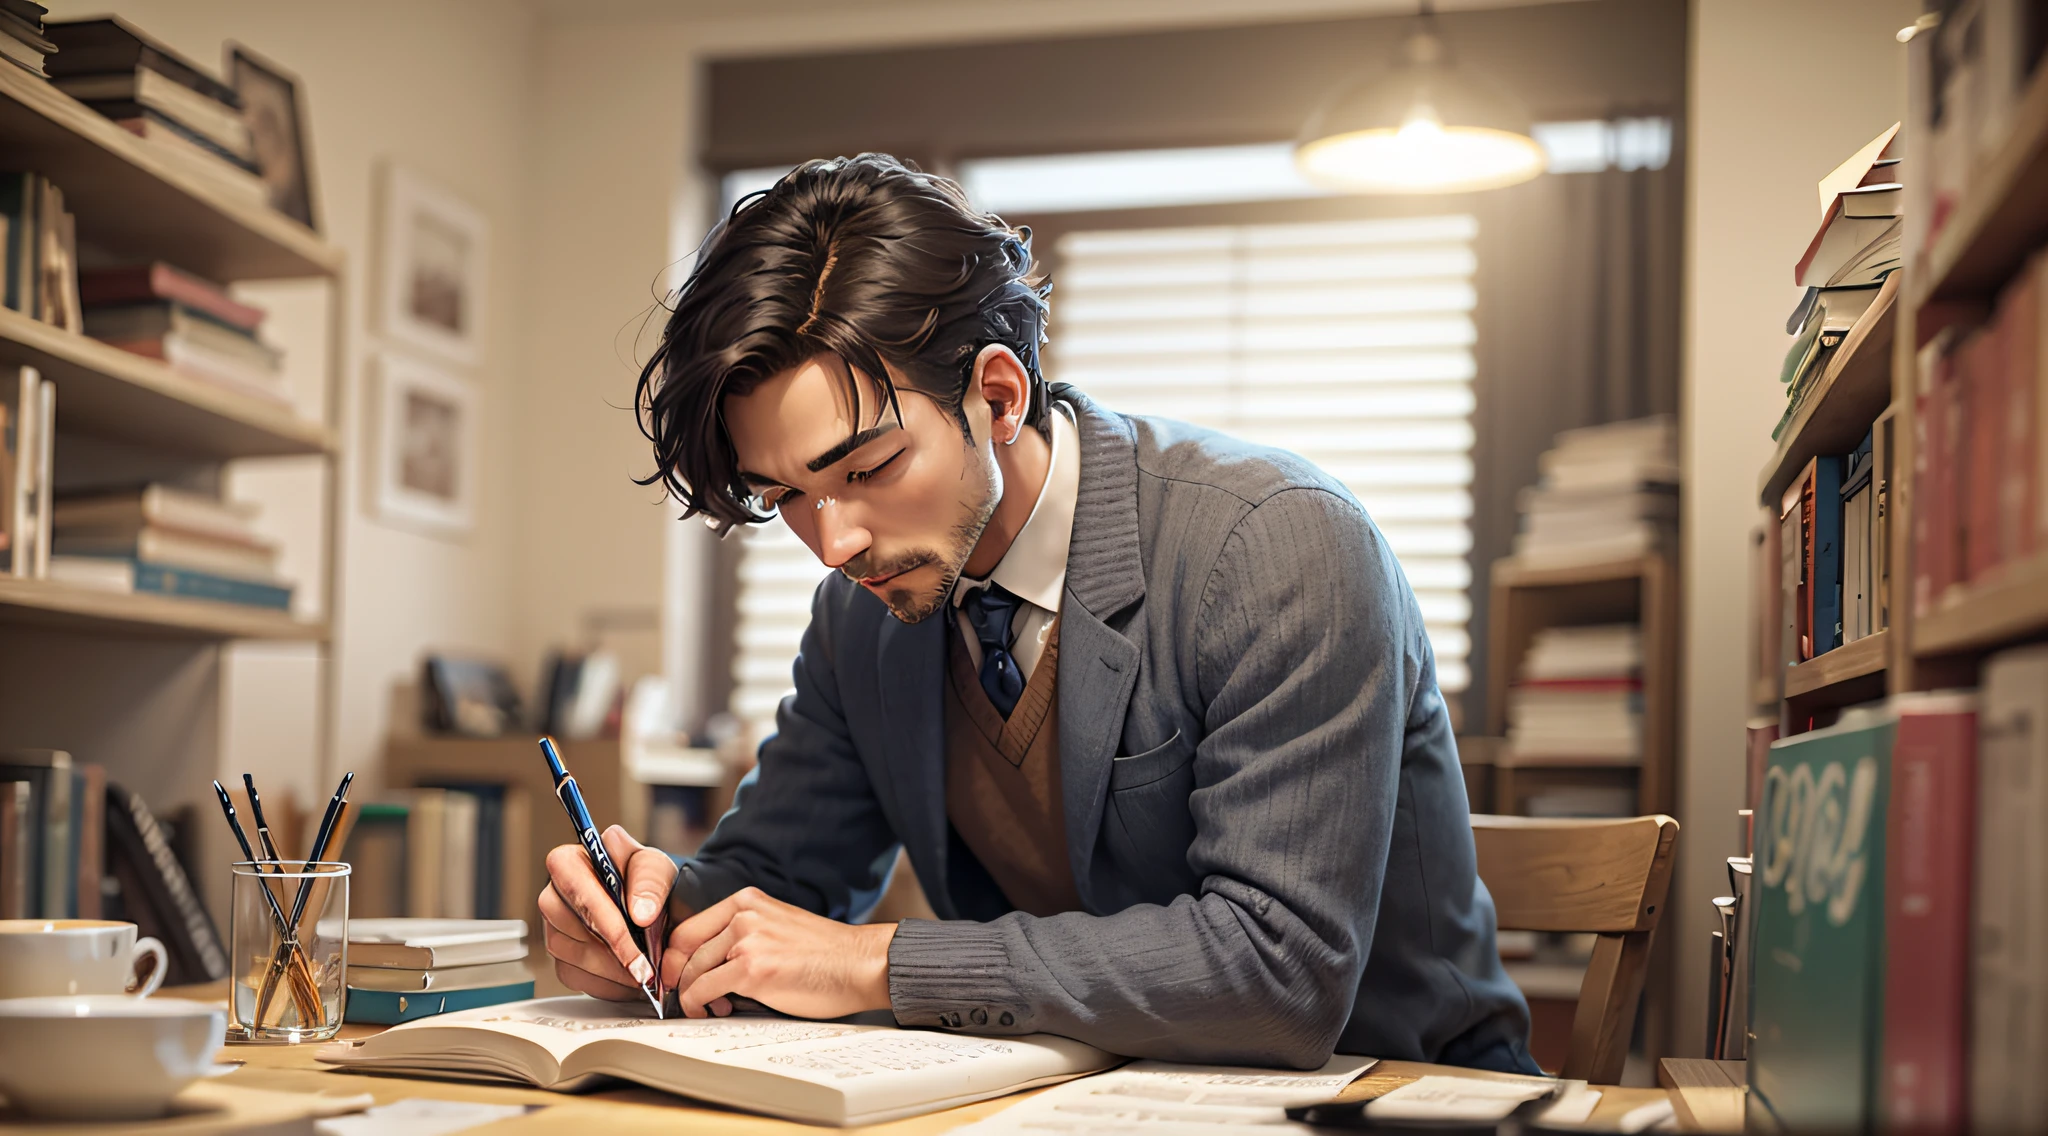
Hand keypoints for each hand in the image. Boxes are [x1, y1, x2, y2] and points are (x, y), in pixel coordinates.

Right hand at [538, 825, 691, 1006]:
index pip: (580, 894)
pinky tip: (627, 980)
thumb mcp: (657, 867)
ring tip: (642, 974)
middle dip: (612, 955)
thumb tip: (641, 914)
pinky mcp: (559, 954)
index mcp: (570, 862)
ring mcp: (552, 926)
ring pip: (572, 957)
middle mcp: (553, 894)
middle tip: (645, 970)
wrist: (649, 901)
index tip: (636, 954)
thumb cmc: (646, 878)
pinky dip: (605, 984)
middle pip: (571, 929)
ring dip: (611, 972)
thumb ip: (651, 881)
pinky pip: (574, 977)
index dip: (609, 927)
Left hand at [665, 886, 895, 1019]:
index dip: (675, 953)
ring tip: (707, 1005)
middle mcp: (743, 914)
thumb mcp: (778, 924)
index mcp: (748, 900)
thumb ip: (745, 931)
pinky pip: (704, 989)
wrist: (858, 964)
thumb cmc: (825, 952)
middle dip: (675, 974)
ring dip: (691, 993)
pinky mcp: (750, 969)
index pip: (690, 925)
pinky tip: (711, 1009)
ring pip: (692, 969)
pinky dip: (699, 1004)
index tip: (675, 971)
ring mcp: (746, 940)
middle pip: (684, 946)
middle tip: (680, 992)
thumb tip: (709, 960)